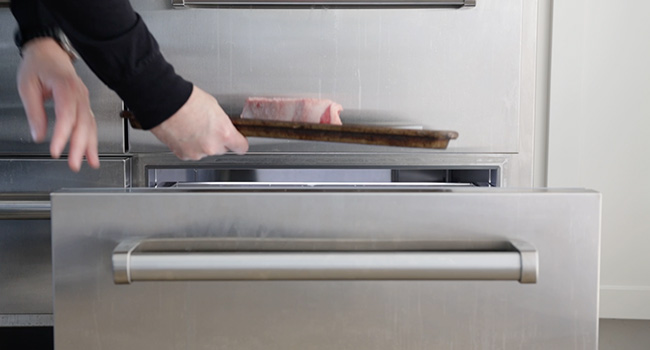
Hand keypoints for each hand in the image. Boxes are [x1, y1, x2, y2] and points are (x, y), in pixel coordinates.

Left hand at [17, 38, 99, 171]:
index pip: (66, 116)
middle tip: (74, 164)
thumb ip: (34, 112)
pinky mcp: (84, 104)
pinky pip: (91, 123)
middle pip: (83, 124)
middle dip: (80, 146)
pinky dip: (92, 139)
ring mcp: (84, 99)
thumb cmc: (38, 65)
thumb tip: (38, 134)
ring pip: (91, 125)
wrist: (48, 50)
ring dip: (91, 146)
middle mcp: (79, 94)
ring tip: (90, 163)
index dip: (62, 135)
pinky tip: (91, 151)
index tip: (56, 150)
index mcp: (65, 87)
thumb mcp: (27, 86)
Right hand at [150, 86, 248, 159]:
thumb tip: (223, 128)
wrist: (165, 103)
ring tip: (192, 127)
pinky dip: (189, 145)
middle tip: (208, 128)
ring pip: (205, 151)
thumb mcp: (215, 108)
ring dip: (202, 143)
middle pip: (222, 149)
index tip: (238, 142)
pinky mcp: (183, 155)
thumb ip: (222, 123)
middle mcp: (212, 147)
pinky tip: (184, 133)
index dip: (239, 143)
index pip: (241, 147)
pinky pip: (191, 152)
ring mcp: (197, 153)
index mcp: (224, 134)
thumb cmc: (187, 101)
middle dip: (217, 141)